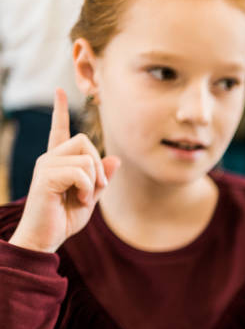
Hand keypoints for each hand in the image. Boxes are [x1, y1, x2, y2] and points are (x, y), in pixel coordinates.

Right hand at [9, 88, 119, 252]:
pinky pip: (80, 172)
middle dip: (99, 166)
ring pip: (85, 158)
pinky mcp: (46, 177)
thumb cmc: (64, 219)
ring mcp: (46, 166)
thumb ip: (101, 179)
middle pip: (85, 141)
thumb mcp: (90, 197)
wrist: (45, 238)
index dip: (59, 110)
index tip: (58, 90)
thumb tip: (115, 159)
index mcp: (59, 162)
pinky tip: (80, 201)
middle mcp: (50, 159)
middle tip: (95, 189)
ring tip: (84, 198)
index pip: (59, 130)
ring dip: (94, 181)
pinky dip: (87, 188)